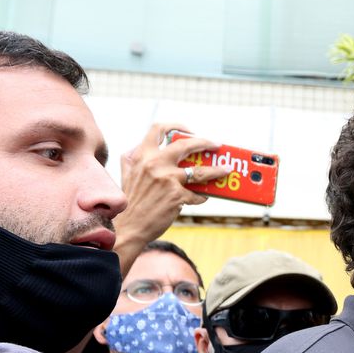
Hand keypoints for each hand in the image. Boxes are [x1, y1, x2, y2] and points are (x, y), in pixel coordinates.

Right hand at [113, 122, 231, 271]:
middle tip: (216, 144)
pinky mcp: (176, 196)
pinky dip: (202, 196)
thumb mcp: (126, 174)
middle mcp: (155, 164)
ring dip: (217, 170)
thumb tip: (140, 147)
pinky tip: (204, 196)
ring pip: (200, 171)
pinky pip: (197, 194)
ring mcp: (167, 180)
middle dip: (205, 142)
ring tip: (227, 170)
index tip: (189, 130)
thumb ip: (132, 158)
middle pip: (186, 145)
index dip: (176, 126)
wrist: (129, 227)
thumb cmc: (130, 202)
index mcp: (142, 156)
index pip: (158, 129)